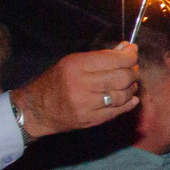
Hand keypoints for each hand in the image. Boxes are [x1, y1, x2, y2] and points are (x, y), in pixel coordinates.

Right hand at [15, 45, 141, 133]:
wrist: (35, 110)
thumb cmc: (55, 82)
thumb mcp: (72, 62)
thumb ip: (100, 57)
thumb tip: (127, 48)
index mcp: (76, 66)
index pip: (114, 59)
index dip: (129, 55)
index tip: (133, 52)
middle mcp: (81, 85)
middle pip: (122, 77)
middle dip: (133, 72)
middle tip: (133, 69)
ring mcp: (86, 105)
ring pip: (122, 95)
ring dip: (132, 88)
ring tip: (130, 83)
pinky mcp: (90, 120)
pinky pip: (117, 111)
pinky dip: (128, 103)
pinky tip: (130, 98)